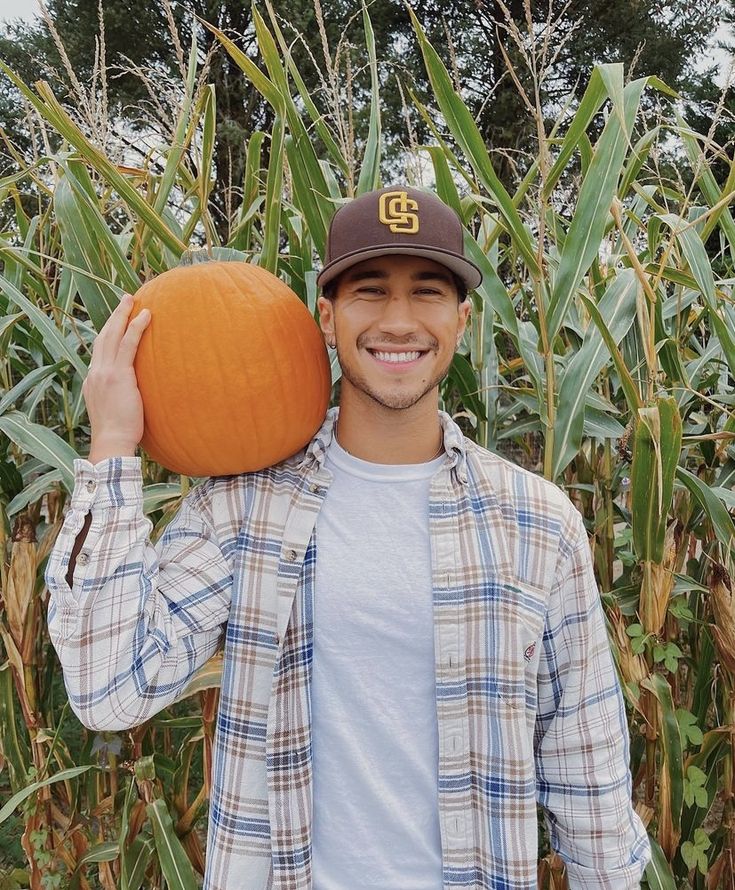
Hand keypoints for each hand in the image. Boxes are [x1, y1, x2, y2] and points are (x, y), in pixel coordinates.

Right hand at [83, 293, 150, 455]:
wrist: (112, 442)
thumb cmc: (118, 435)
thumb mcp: (114, 411)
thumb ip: (119, 398)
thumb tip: (132, 397)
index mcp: (92, 381)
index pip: (99, 351)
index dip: (108, 334)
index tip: (116, 323)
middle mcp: (95, 373)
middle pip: (103, 337)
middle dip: (113, 317)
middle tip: (125, 300)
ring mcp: (105, 372)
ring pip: (113, 335)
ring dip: (123, 314)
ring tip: (133, 299)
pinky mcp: (119, 375)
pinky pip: (128, 345)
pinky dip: (136, 327)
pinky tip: (146, 315)